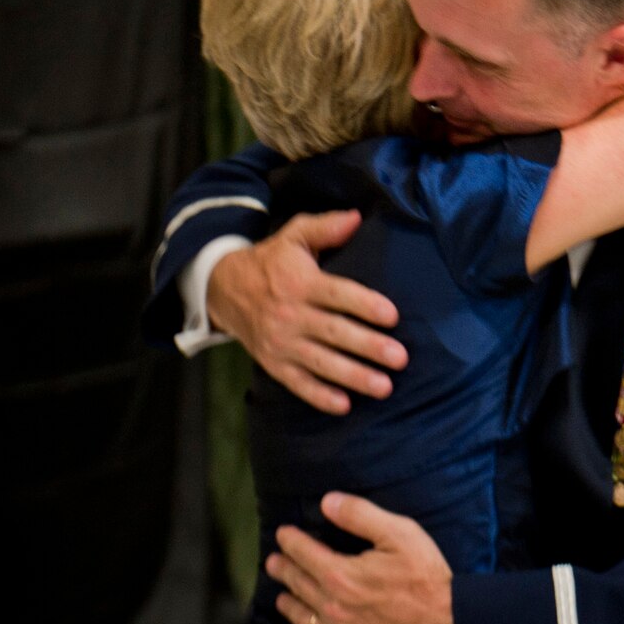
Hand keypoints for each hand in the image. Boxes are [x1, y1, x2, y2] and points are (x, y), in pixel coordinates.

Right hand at [210, 210, 406, 412]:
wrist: (223, 289)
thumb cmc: (272, 261)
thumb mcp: (294, 236)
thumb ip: (326, 227)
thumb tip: (356, 217)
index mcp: (300, 283)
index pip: (337, 295)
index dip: (365, 305)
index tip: (393, 316)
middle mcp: (290, 314)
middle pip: (334, 333)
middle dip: (368, 347)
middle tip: (400, 358)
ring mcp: (280, 342)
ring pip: (320, 363)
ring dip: (353, 376)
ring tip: (384, 387)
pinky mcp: (273, 363)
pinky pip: (297, 383)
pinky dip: (319, 396)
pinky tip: (344, 405)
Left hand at [267, 492, 457, 623]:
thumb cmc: (427, 578)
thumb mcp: (401, 533)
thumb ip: (361, 515)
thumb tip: (326, 502)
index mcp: (340, 575)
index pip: (303, 553)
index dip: (290, 541)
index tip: (283, 534)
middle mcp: (331, 608)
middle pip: (297, 585)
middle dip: (283, 569)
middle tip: (273, 562)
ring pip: (301, 619)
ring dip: (289, 604)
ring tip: (282, 597)